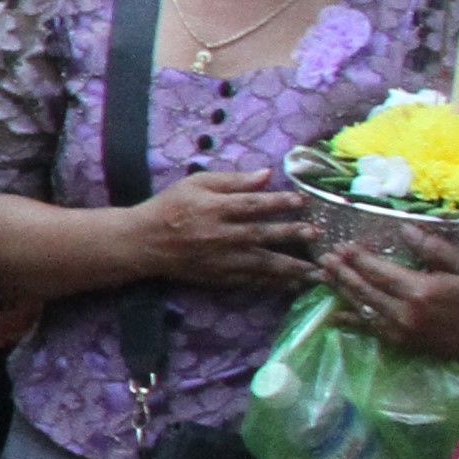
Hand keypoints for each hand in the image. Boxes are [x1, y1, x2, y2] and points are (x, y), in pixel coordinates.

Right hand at [127, 169, 328, 292]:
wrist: (142, 242)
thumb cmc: (170, 207)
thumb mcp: (196, 184)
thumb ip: (232, 180)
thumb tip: (267, 174)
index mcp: (214, 208)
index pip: (253, 204)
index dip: (280, 202)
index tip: (303, 201)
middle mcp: (219, 235)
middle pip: (261, 234)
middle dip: (290, 235)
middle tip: (316, 235)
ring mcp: (220, 259)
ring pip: (261, 264)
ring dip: (291, 267)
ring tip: (316, 270)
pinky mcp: (218, 277)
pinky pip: (250, 281)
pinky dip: (273, 284)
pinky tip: (293, 284)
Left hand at [328, 232, 458, 364]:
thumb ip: (436, 248)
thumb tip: (406, 230)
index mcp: (421, 291)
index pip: (379, 271)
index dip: (357, 258)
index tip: (341, 245)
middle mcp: (405, 312)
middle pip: (364, 289)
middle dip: (341, 272)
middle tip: (323, 257)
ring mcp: (401, 330)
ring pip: (363, 308)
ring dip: (340, 291)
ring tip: (321, 276)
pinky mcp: (402, 342)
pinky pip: (370, 329)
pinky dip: (351, 320)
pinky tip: (335, 314)